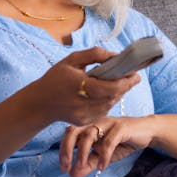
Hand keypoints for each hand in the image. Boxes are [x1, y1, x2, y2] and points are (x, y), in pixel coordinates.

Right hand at [25, 47, 140, 126]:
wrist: (40, 103)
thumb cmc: (56, 78)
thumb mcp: (72, 60)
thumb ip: (95, 54)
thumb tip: (115, 55)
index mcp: (81, 86)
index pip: (112, 87)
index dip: (127, 81)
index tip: (136, 74)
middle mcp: (85, 103)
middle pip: (114, 96)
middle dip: (125, 86)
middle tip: (132, 77)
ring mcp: (86, 114)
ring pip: (111, 104)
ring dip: (117, 93)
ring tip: (119, 83)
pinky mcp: (86, 121)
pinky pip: (104, 110)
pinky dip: (108, 101)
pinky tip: (105, 93)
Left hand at [58, 116, 155, 176]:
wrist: (147, 132)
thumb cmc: (122, 141)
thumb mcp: (103, 155)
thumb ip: (88, 164)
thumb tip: (72, 175)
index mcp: (88, 126)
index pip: (69, 134)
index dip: (63, 150)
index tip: (63, 168)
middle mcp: (95, 122)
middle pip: (74, 130)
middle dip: (67, 149)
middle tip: (66, 167)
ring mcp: (108, 123)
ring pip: (89, 134)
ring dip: (83, 153)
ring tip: (82, 167)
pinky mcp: (121, 127)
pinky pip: (109, 141)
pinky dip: (103, 155)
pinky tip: (102, 167)